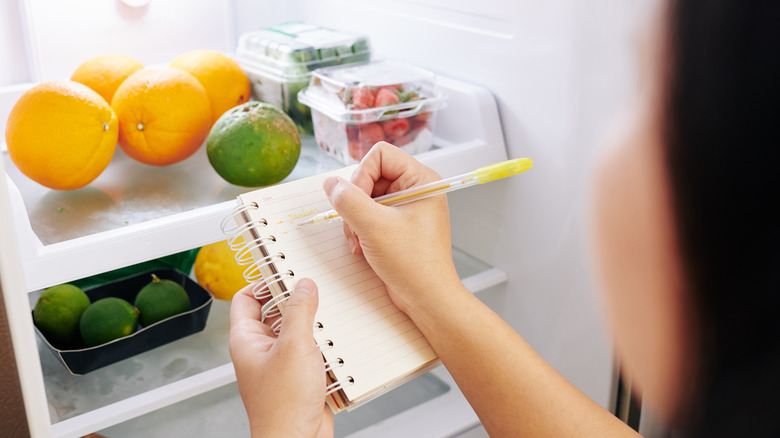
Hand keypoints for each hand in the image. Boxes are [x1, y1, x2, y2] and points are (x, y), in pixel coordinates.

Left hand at [229, 278, 332, 437]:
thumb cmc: (282, 406)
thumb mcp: (294, 346)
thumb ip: (300, 311)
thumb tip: (304, 285)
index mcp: (247, 339)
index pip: (247, 298)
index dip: (264, 281)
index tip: (285, 268)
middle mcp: (261, 350)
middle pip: (277, 312)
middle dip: (297, 302)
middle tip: (314, 289)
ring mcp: (281, 363)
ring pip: (298, 331)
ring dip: (315, 325)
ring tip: (329, 316)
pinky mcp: (300, 376)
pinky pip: (312, 351)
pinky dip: (325, 345)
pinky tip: (338, 343)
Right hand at [322, 142, 462, 313]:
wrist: (427, 298)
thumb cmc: (415, 264)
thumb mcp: (374, 227)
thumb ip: (348, 200)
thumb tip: (331, 184)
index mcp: (421, 180)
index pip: (380, 155)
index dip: (362, 174)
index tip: (357, 200)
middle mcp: (415, 190)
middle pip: (370, 175)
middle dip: (356, 202)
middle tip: (356, 225)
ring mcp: (406, 208)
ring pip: (365, 197)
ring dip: (354, 219)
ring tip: (359, 241)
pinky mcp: (397, 225)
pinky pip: (369, 215)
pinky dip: (359, 229)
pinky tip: (362, 247)